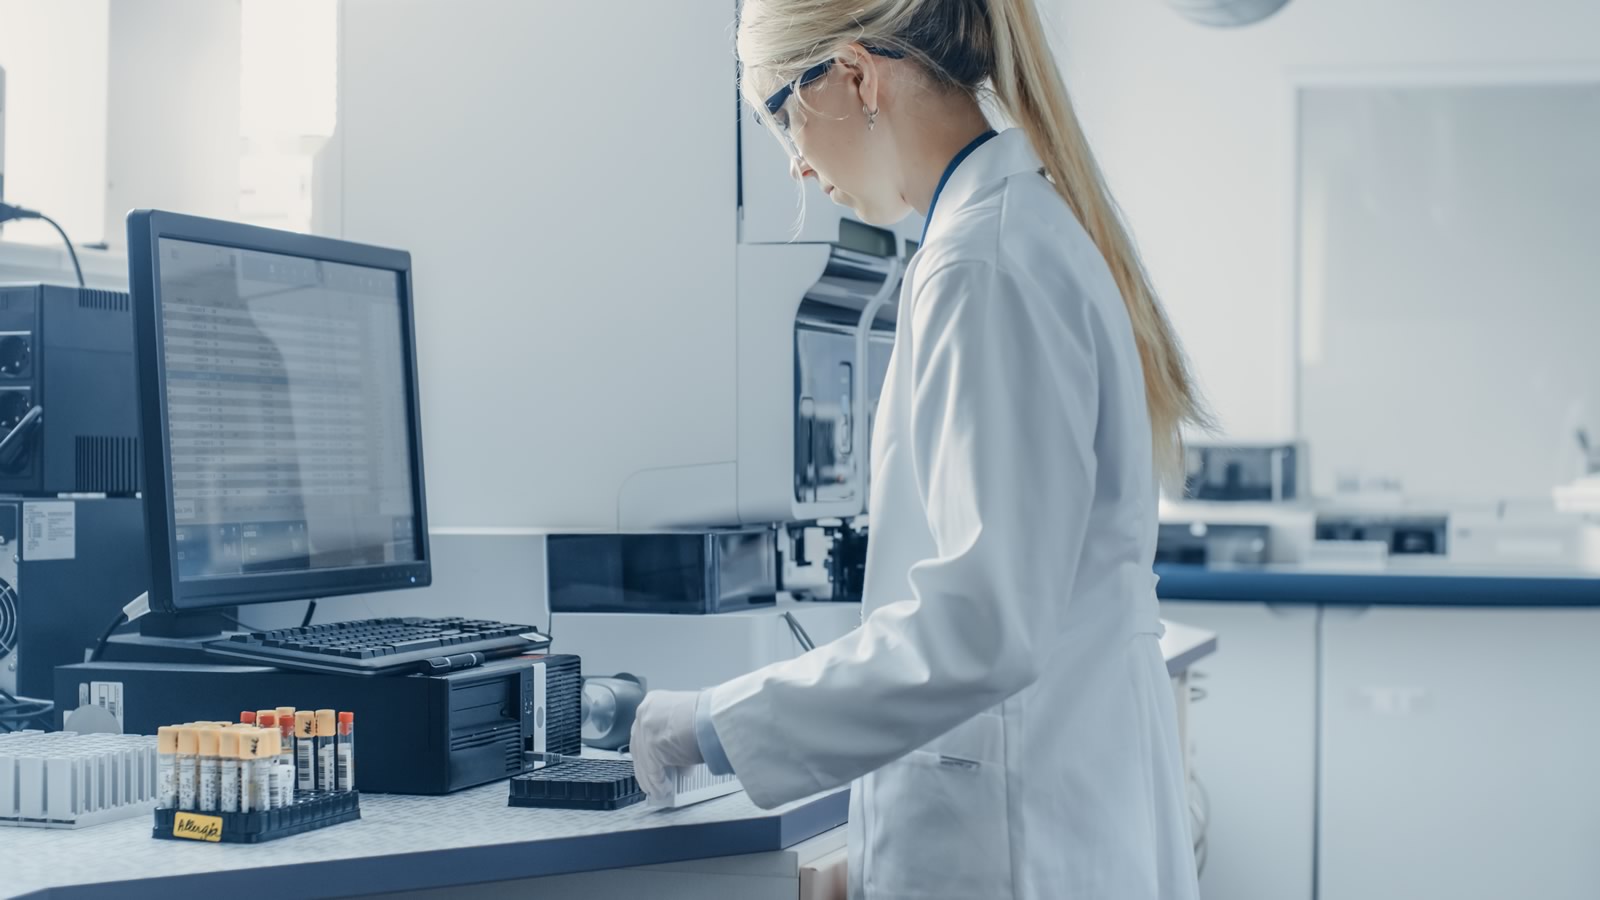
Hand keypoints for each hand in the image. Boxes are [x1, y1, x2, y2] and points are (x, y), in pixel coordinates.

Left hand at [629, 689, 703, 804]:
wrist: (715, 717)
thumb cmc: (707, 716)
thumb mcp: (685, 721)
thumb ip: (673, 737)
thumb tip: (675, 759)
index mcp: (652, 703)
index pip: (643, 730)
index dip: (647, 749)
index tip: (651, 760)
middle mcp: (644, 715)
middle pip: (639, 747)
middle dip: (647, 766)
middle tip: (655, 777)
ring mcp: (645, 732)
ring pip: (643, 762)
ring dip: (651, 779)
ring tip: (660, 789)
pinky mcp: (651, 749)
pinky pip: (652, 772)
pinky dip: (658, 784)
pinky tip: (663, 790)